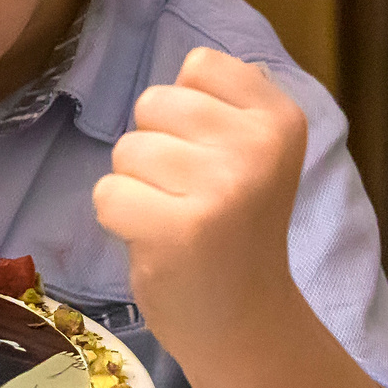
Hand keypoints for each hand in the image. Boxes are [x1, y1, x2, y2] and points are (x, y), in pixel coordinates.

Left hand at [92, 47, 307, 350]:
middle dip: (154, 148)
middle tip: (187, 195)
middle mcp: (258, 147)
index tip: (211, 157)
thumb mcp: (254, 153)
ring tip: (173, 219)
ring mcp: (222, 188)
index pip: (198, 65)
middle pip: (153, 103)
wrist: (245, 322)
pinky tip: (156, 242)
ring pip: (126, 149)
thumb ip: (223, 104)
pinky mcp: (179, 230)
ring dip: (136, 185)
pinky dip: (119, 219)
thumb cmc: (235, 229)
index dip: (185, 111)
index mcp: (281, 118)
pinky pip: (107, 193)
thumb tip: (187, 64)